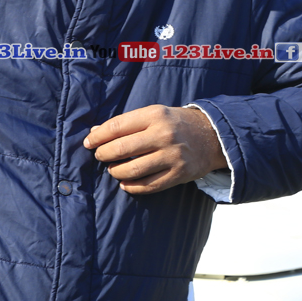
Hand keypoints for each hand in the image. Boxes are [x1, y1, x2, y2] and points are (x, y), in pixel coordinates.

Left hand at [83, 106, 226, 194]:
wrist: (213, 136)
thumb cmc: (176, 124)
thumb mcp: (155, 114)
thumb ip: (127, 122)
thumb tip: (95, 131)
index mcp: (155, 115)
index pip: (117, 126)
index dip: (98, 136)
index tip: (89, 142)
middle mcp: (164, 134)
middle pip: (121, 149)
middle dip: (103, 154)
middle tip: (99, 156)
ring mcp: (172, 156)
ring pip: (132, 170)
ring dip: (116, 172)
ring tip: (113, 169)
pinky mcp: (179, 174)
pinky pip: (148, 186)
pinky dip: (132, 186)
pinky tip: (125, 183)